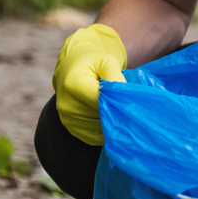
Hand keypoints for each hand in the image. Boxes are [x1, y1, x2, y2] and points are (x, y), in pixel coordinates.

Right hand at [52, 24, 126, 145]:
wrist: (72, 66)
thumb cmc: (93, 61)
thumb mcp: (107, 62)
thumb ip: (115, 78)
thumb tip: (124, 96)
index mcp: (73, 84)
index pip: (102, 102)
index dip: (119, 102)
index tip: (130, 100)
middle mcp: (66, 104)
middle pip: (101, 116)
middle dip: (116, 112)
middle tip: (127, 105)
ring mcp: (66, 118)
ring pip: (99, 128)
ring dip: (111, 121)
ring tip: (115, 108)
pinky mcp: (70, 128)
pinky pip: (93, 137)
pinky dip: (104, 131)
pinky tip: (109, 119)